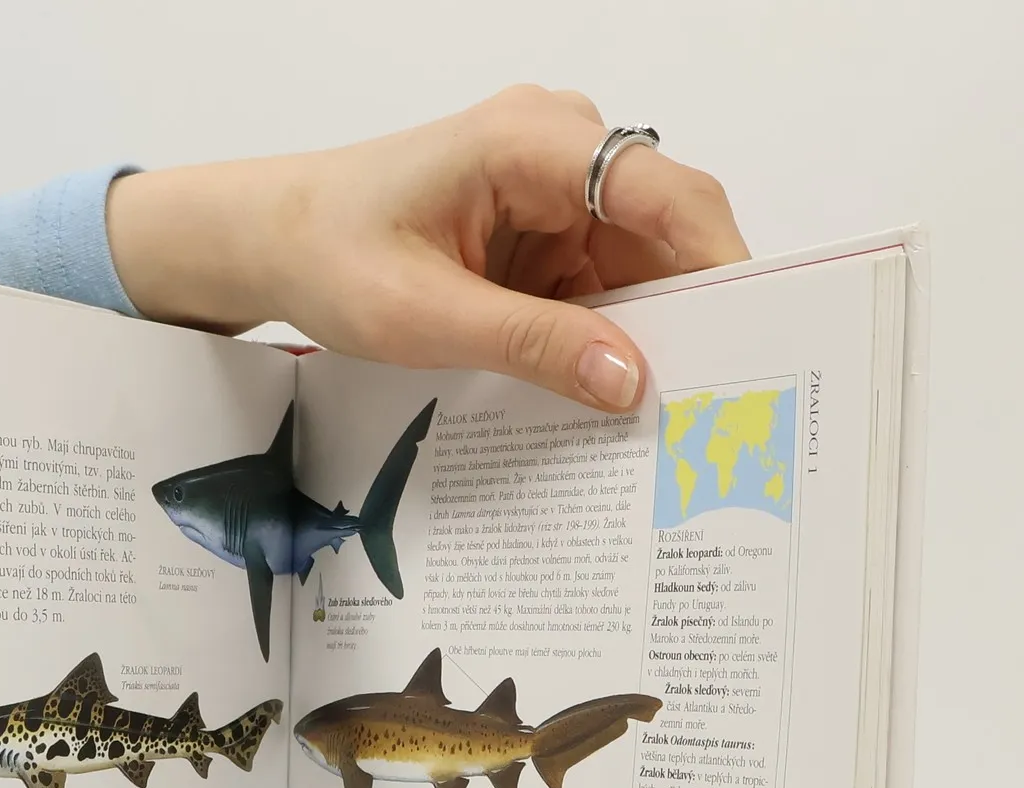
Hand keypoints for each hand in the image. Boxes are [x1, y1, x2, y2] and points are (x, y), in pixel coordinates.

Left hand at [108, 87, 748, 411]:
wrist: (270, 240)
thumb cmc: (329, 253)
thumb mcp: (425, 317)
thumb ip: (531, 346)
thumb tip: (629, 380)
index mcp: (531, 139)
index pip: (661, 191)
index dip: (717, 261)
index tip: (753, 331)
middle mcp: (558, 147)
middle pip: (663, 230)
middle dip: (689, 311)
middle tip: (716, 397)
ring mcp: (554, 187)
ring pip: (637, 265)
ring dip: (646, 333)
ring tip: (664, 411)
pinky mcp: (542, 230)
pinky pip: (599, 284)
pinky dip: (604, 336)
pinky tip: (608, 391)